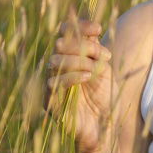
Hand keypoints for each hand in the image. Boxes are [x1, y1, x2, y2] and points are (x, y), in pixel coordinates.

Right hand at [44, 5, 115, 152]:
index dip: (80, 26)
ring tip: (95, 70)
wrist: (103, 126)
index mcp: (69, 55)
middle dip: (83, 46)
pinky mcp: (49, 100)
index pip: (66, 31)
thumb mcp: (104, 68)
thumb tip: (93, 29)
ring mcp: (51, 82)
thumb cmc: (104, 97)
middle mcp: (57, 66)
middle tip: (103, 55)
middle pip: (61, 43)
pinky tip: (87, 77)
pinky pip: (54, 83)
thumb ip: (95, 49)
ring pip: (56, 60)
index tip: (98, 28)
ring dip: (79, 61)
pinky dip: (71, 77)